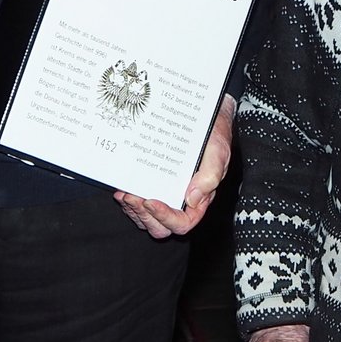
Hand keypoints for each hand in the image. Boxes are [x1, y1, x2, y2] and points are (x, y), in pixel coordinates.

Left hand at [116, 95, 233, 237]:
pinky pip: (139, 204)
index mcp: (199, 197)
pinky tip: (122, 188)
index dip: (165, 217)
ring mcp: (167, 193)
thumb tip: (192, 199)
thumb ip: (210, 176)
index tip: (151, 200)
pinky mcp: (154, 183)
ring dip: (134, 211)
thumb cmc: (213, 134)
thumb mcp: (218, 152)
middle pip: (161, 226)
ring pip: (147, 218)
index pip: (183, 222)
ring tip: (126, 194)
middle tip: (133, 197)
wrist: (206, 114)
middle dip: (144, 216)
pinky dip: (129, 202)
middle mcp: (182, 199)